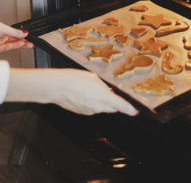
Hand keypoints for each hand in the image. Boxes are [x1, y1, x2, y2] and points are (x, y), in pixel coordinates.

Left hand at [0, 14, 32, 53]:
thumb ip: (15, 32)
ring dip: (20, 44)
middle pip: (14, 41)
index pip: (15, 34)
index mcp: (2, 30)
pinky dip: (13, 46)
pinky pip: (6, 48)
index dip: (23, 36)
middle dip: (23, 41)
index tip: (30, 37)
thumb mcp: (3, 27)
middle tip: (32, 43)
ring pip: (11, 45)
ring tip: (28, 44)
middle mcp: (0, 37)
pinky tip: (20, 44)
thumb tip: (24, 33)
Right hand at [6, 68, 137, 115]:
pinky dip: (91, 102)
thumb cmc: (73, 79)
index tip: (134, 112)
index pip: (121, 106)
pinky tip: (83, 94)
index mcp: (104, 97)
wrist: (56, 87)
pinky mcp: (82, 112)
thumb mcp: (93, 78)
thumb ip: (103, 87)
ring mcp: (89, 111)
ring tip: (90, 89)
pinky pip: (92, 108)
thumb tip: (108, 92)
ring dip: (101, 101)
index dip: (129, 109)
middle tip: (105, 91)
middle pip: (112, 107)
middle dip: (113, 101)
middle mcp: (97, 107)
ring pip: (101, 108)